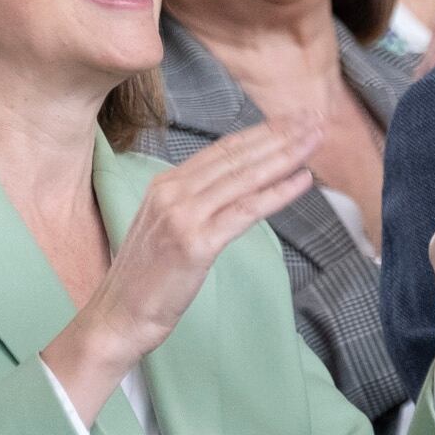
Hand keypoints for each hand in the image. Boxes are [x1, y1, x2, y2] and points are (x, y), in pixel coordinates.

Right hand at [44, 117, 317, 416]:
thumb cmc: (146, 281)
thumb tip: (233, 192)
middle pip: (236, 156)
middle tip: (315, 119)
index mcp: (165, 185)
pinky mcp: (195, 243)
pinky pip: (245, 211)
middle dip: (280, 135)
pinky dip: (277, 193)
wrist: (118, 316)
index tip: (292, 120)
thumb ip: (194, 204)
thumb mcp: (166, 229)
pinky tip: (303, 180)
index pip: (222, 150)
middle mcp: (172, 193)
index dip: (260, 132)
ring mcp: (182, 216)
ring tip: (316, 139)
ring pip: (244, 177)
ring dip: (286, 155)